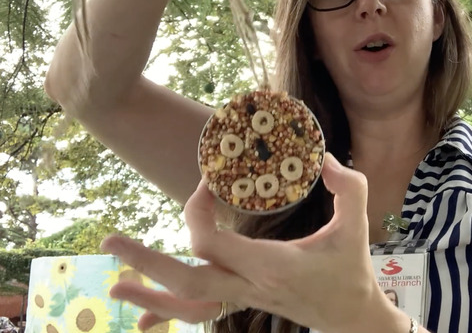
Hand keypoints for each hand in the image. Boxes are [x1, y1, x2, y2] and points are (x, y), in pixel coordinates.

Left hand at [101, 153, 396, 332]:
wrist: (351, 316)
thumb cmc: (352, 270)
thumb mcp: (356, 226)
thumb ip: (349, 189)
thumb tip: (323, 159)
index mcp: (271, 264)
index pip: (213, 243)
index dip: (198, 208)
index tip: (206, 179)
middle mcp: (250, 285)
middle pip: (186, 280)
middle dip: (146, 262)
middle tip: (110, 242)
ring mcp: (243, 298)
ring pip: (188, 306)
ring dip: (150, 298)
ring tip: (116, 287)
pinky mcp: (243, 302)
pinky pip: (200, 312)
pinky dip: (171, 313)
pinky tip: (146, 319)